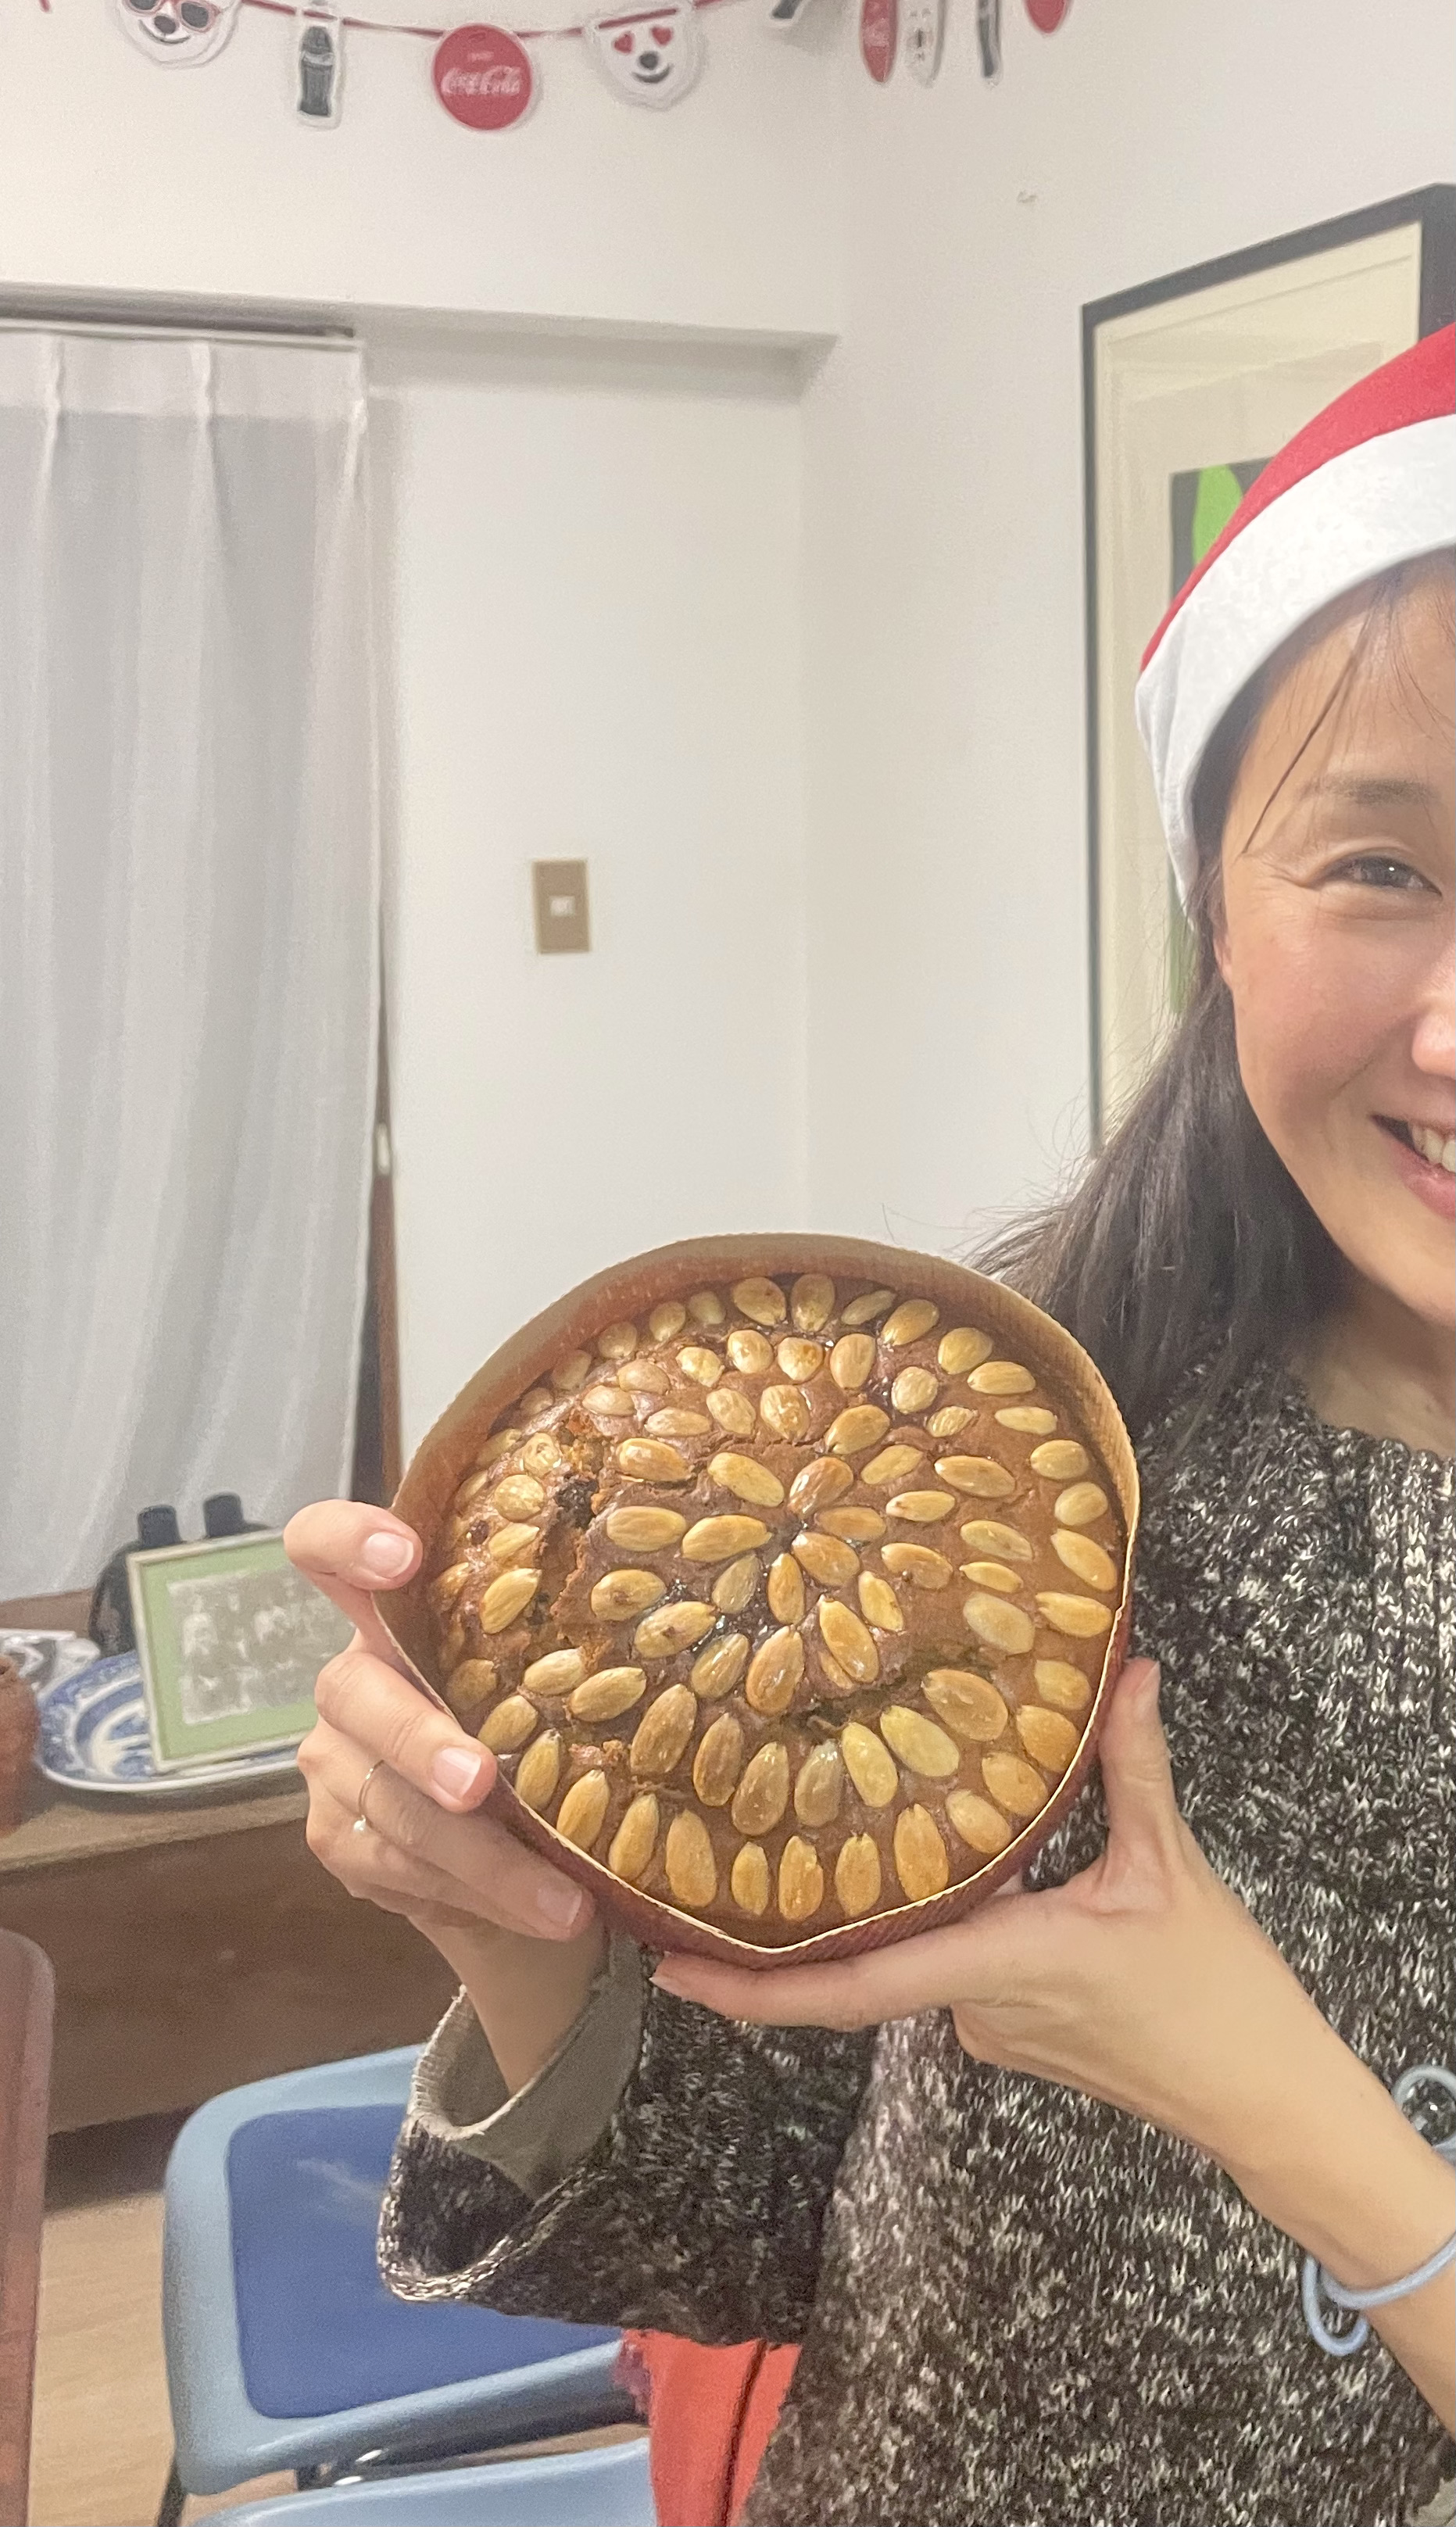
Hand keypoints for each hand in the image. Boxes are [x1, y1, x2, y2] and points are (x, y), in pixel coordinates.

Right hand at [285, 1500, 593, 1946]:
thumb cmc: (544, 1744)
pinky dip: (476, 1897)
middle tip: (478, 1784)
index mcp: (399, 1614)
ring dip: (481, 1859)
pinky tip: (539, 1917)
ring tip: (563, 1902)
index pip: (325, 1548)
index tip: (403, 1558)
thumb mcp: (557, 1688)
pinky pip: (395, 1867)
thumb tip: (676, 1631)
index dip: (347, 1539)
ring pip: (388, 1803)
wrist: (516, 1865)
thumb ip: (570, 1653)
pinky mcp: (335, 1837)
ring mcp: (334, 1759)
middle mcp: (354, 1678)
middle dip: (420, 1741)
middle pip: (356, 1692)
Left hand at [659, 1657, 1455, 2427]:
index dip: (750, 1991)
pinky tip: (949, 1862)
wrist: (1263, 2099)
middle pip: (865, 1963)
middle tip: (716, 1861)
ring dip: (885, 1906)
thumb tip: (1129, 1669)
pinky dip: (941, 1917)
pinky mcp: (1018, 2030)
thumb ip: (1133, 1766)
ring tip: (831, 1828)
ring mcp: (993, 2026)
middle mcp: (975, 2006)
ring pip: (916, 1954)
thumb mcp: (1171, 1868)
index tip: (673, 1971)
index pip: (848, 1990)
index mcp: (997, 1963)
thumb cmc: (1218, 1996)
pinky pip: (954, 1964)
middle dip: (799, 1924)